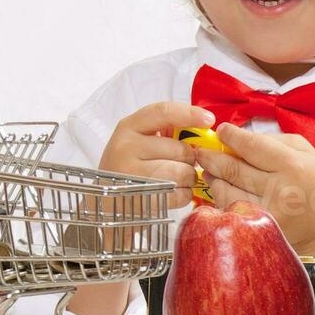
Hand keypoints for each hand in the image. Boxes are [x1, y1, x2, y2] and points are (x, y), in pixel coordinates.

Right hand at [100, 101, 214, 207]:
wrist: (105, 201)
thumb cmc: (129, 167)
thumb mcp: (137, 141)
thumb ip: (164, 131)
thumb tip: (202, 130)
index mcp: (128, 127)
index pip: (163, 112)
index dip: (189, 114)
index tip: (209, 119)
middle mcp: (126, 147)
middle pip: (181, 149)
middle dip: (189, 158)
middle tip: (179, 163)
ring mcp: (133, 174)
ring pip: (184, 172)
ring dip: (188, 178)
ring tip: (175, 179)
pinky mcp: (142, 198)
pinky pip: (181, 194)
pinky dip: (183, 195)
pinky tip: (171, 193)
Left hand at [194, 123, 314, 249]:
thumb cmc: (308, 180)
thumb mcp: (302, 151)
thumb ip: (271, 139)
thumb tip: (236, 136)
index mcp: (292, 166)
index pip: (251, 146)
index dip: (230, 136)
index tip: (221, 131)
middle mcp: (280, 190)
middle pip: (232, 168)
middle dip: (211, 157)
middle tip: (201, 151)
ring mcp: (267, 212)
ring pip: (225, 189)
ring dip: (211, 176)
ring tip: (210, 169)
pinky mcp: (257, 227)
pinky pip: (227, 207)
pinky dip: (218, 195)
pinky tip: (220, 186)